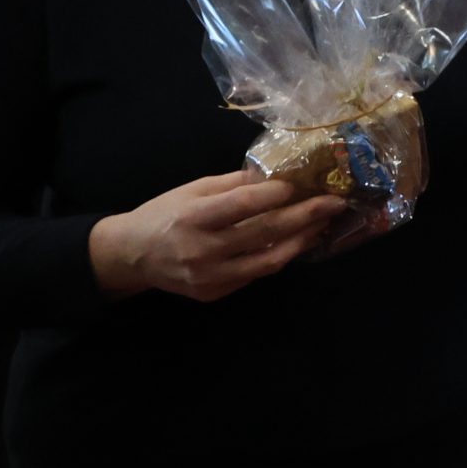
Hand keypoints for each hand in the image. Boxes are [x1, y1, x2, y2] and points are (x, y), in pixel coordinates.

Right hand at [88, 171, 341, 302]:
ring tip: (322, 224)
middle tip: (334, 203)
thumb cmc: (165, 213)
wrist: (132, 254)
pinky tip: (296, 242)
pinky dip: (279, 256)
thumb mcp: (194, 189)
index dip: (276, 194)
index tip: (301, 185)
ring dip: (301, 241)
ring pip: (268, 261)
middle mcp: (202, 250)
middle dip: (305, 217)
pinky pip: (255, 274)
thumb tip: (279, 174)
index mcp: (194, 217)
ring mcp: (209, 276)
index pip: (243, 205)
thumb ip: (235, 184)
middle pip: (264, 233)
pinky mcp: (214, 293)